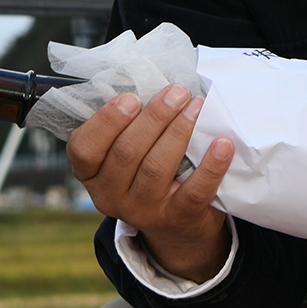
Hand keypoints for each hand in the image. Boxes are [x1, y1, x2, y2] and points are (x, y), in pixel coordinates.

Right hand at [66, 85, 235, 282]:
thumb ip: (128, 123)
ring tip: (196, 106)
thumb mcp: (127, 152)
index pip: (84, 149)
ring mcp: (143, 210)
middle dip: (154, 117)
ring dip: (179, 131)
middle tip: (177, 92)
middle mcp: (110, 195)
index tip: (132, 98)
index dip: (106, 122)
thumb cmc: (149, 170)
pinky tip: (222, 143)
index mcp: (92, 173)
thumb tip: (153, 82)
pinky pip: (194, 191)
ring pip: (156, 168)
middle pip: (126, 153)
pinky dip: (211, 165)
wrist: (177, 224)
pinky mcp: (178, 217)